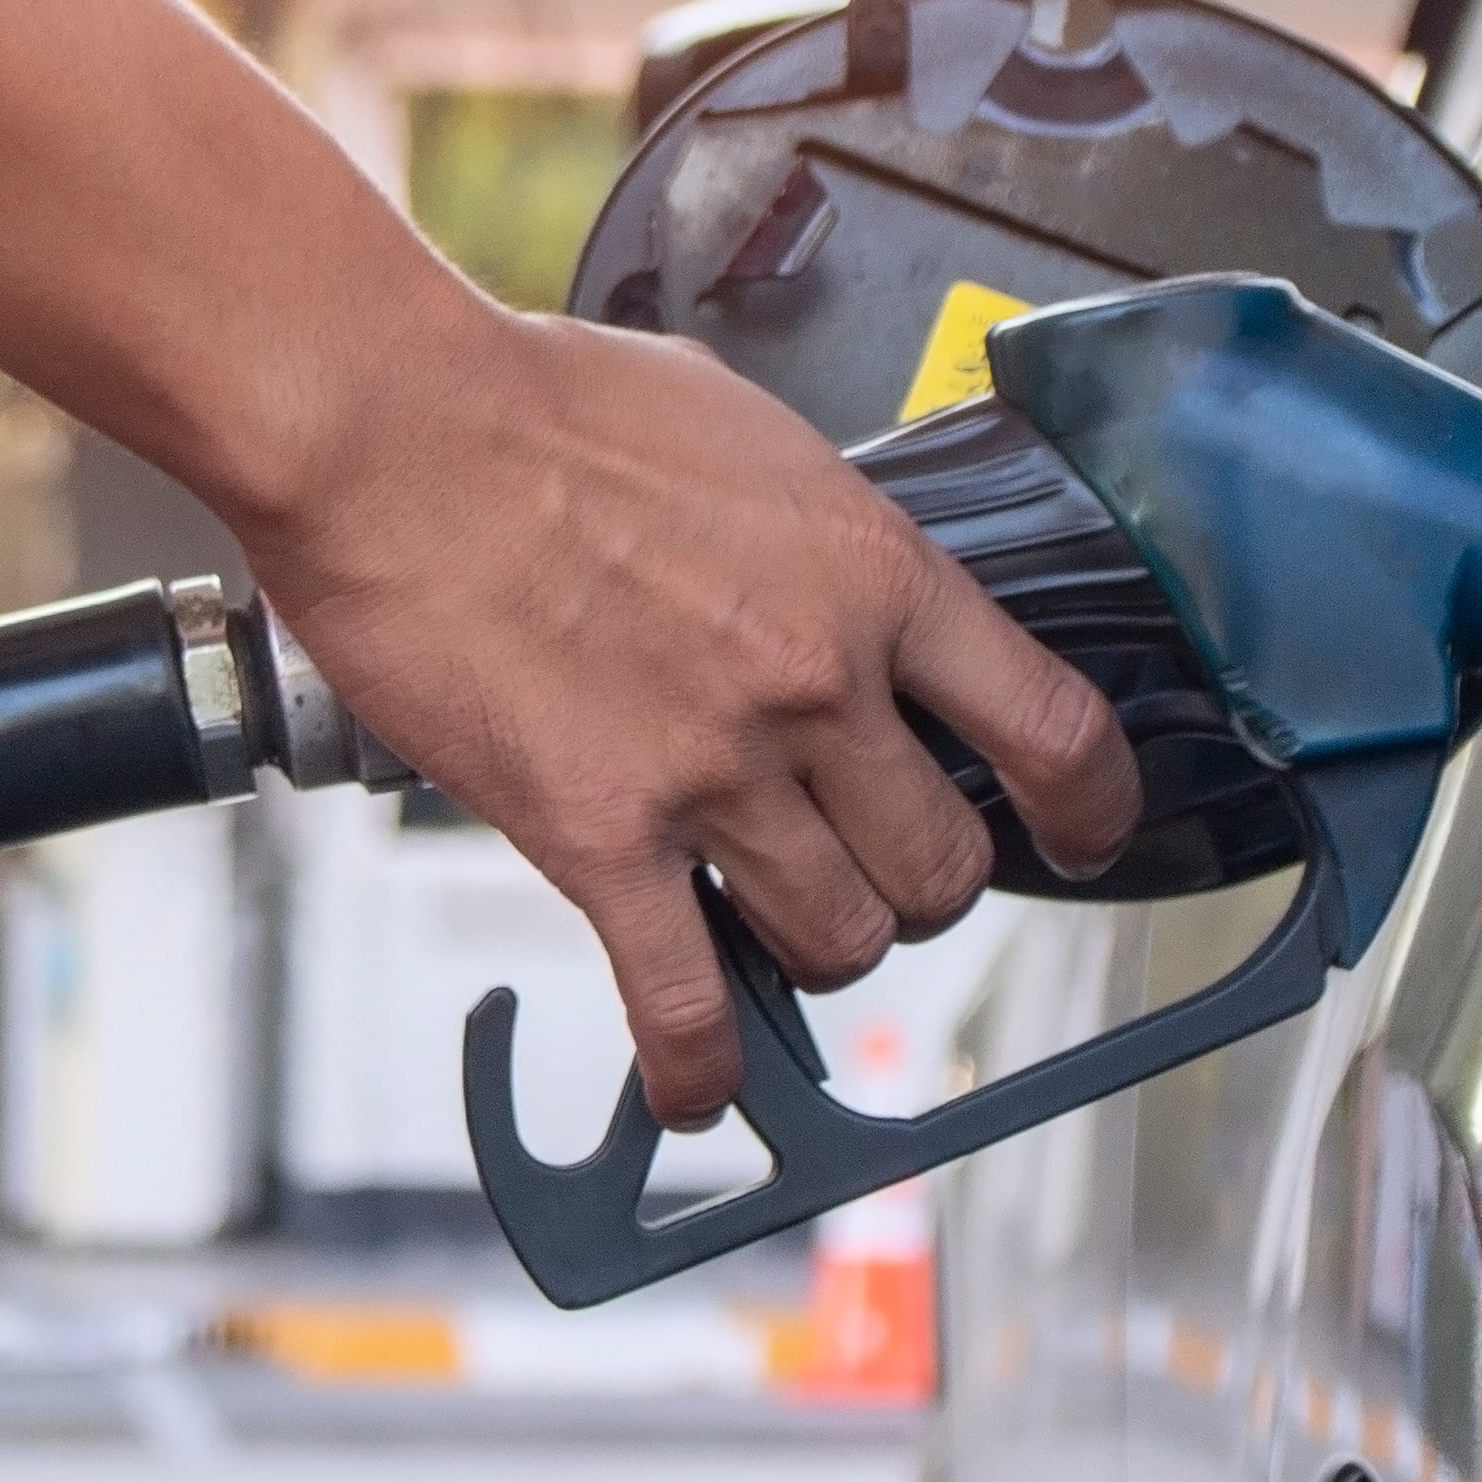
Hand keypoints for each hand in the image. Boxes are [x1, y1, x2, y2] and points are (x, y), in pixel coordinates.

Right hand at [236, 303, 1140, 1127]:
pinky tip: (692, 1077)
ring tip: (765, 925)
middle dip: (916, 886)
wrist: (392, 429)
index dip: (1090, 806)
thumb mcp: (737, 428)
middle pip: (942, 867)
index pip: (1052, 726)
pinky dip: (698, 1065)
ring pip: (838, 942)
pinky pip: (685, 1003)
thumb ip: (809, 522)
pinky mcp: (599, 834)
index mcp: (868, 572)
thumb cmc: (538, 403)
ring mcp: (713, 771)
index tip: (1081, 831)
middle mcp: (814, 682)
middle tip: (864, 863)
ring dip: (813, 951)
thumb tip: (825, 562)